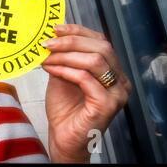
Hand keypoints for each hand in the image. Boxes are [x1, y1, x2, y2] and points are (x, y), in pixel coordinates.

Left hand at [41, 24, 131, 162]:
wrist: (63, 137)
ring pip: (95, 61)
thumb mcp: (62, 75)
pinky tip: (51, 69)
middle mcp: (120, 80)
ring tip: (46, 58)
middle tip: (47, 43)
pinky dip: (66, 70)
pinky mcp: (107, 105)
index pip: (100, 41)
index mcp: (112, 70)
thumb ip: (63, 58)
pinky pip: (86, 79)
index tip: (55, 28)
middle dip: (71, 41)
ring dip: (66, 55)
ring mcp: (116, 93)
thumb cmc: (64, 109)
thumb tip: (53, 37)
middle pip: (101, 47)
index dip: (78, 31)